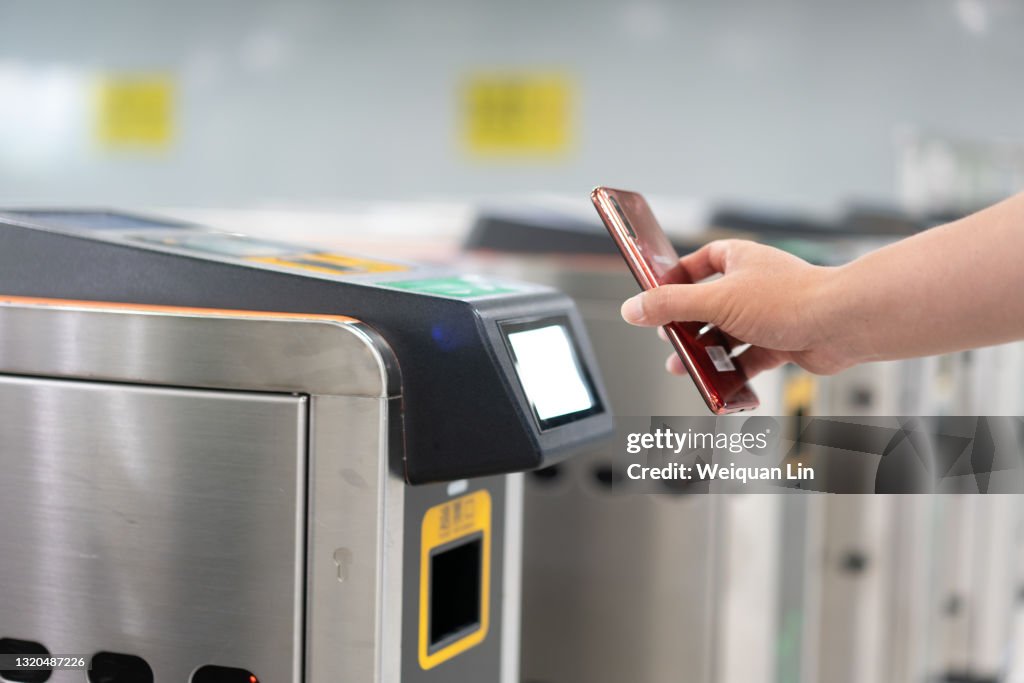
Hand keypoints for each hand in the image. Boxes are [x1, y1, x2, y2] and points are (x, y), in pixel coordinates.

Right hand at [620, 239, 856, 377]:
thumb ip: (671, 305)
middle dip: (687, 326)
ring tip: (686, 369)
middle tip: (668, 340)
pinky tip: (720, 383)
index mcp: (739, 260)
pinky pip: (749, 358)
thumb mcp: (715, 301)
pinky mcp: (781, 341)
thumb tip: (633, 308)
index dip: (677, 277)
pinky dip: (733, 372)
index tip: (657, 295)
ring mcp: (768, 315)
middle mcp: (753, 284)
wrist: (841, 325)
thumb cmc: (790, 300)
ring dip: (706, 353)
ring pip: (727, 334)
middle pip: (709, 304)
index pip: (701, 260)